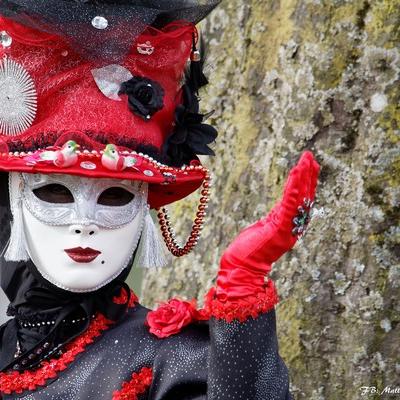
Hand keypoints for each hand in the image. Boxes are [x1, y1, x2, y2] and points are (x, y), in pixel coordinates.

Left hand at [216, 151, 319, 300]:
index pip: (302, 201)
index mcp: (289, 225)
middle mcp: (293, 227)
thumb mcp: (265, 227)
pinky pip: (289, 205)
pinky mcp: (280, 229)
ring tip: (306, 160)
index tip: (310, 166)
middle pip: (305, 197)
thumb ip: (276, 217)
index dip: (307, 183)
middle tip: (310, 157)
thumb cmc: (249, 249)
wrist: (241, 267)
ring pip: (299, 199)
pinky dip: (293, 188)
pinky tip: (296, 174)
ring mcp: (288, 229)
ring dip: (303, 177)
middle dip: (308, 176)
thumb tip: (281, 208)